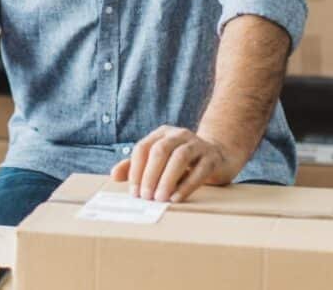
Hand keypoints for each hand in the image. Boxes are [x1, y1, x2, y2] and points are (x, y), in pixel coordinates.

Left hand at [109, 126, 242, 203]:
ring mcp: (197, 144)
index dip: (136, 170)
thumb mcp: (158, 162)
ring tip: (160, 198)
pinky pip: (199, 170)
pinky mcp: (212, 157)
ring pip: (179, 157)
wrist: (219, 155)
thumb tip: (114, 175)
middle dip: (150, 175)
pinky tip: (176, 198)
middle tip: (145, 197)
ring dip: (167, 179)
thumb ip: (135, 167)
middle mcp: (178, 135)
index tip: (134, 192)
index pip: (143, 148)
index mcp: (161, 134)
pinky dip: (186, 185)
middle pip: (160, 150)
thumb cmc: (182, 162)